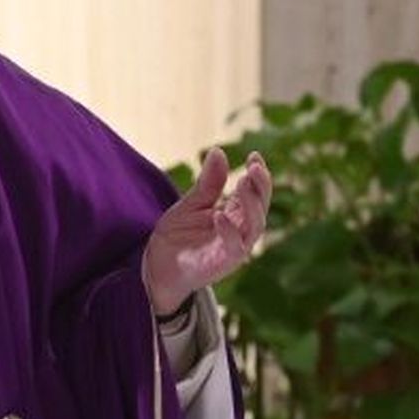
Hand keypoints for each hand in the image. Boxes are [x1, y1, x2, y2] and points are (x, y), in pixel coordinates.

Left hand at [142, 148, 271, 315]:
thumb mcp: (191, 204)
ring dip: (252, 204)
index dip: (259, 174)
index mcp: (235, 214)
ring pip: (255, 226)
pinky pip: (234, 248)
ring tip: (243, 182)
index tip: (255, 155)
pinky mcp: (223, 263)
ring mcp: (234, 248)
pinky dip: (229, 231)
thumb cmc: (178, 237)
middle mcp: (240, 230)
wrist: (157, 267)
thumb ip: (208, 183)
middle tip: (255, 167)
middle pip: (261, 207)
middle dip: (262, 186)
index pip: (255, 192)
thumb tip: (218, 151)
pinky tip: (220, 215)